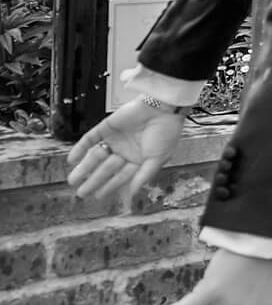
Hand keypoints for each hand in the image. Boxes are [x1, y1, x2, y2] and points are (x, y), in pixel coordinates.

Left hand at [68, 99, 186, 200]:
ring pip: (95, 157)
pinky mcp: (106, 128)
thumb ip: (143, 176)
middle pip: (105, 169)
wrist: (163, 107)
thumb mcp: (158, 159)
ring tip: (73, 180)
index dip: (109, 187)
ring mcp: (115, 139)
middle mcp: (125, 150)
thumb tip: (132, 194)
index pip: (121, 176)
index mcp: (138, 159)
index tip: (98, 196)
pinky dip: (80, 148)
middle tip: (81, 193)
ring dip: (84, 168)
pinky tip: (72, 159)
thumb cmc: (166, 132)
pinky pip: (90, 139)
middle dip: (93, 181)